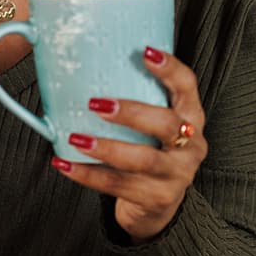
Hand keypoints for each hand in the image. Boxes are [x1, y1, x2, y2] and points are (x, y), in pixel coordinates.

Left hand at [50, 45, 207, 241]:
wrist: (158, 203)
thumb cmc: (151, 150)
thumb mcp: (155, 124)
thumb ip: (138, 98)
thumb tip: (87, 65)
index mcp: (191, 117)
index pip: (187, 86)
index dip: (169, 69)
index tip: (145, 53)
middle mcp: (191, 144)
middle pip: (166, 125)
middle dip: (132, 113)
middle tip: (97, 104)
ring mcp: (177, 174)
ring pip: (143, 160)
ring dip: (106, 148)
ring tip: (76, 138)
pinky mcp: (157, 198)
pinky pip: (119, 185)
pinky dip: (88, 174)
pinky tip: (65, 163)